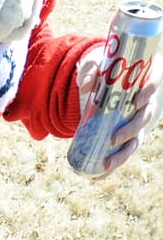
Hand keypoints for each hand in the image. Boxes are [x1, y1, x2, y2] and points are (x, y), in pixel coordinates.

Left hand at [75, 45, 162, 175]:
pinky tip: (101, 174)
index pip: (154, 83)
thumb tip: (86, 86)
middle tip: (114, 139)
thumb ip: (89, 71)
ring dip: (124, 154)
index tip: (137, 101)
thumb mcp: (94, 65)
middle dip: (131, 130)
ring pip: (137, 139)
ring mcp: (137, 120)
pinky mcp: (127, 132)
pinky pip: (124, 150)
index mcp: (143, 80)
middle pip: (145, 118)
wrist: (101, 78)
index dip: (149, 93)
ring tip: (107, 163)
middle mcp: (145, 102)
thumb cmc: (103, 68)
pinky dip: (114, 163)